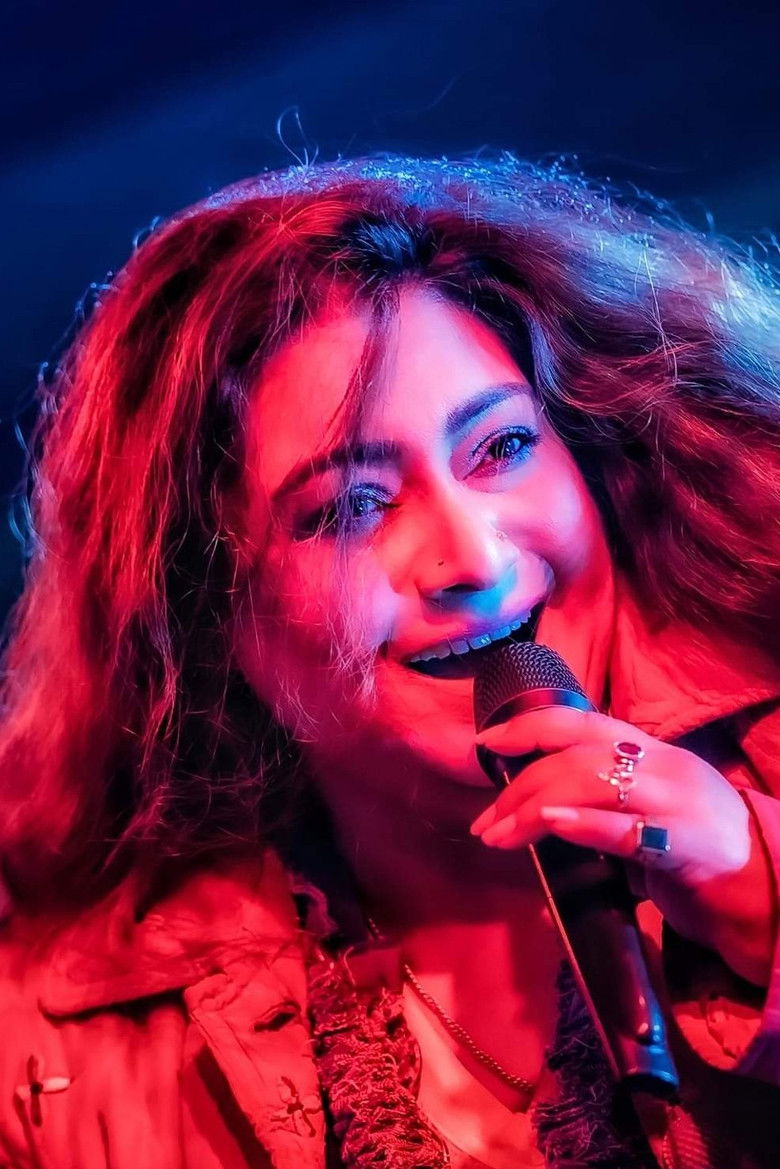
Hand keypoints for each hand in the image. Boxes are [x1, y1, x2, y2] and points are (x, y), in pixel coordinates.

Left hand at [469, 706, 774, 982]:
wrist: (769, 886)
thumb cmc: (701, 849)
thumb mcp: (652, 808)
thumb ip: (606, 799)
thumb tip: (540, 809)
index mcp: (652, 752)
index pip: (581, 723)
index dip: (528, 726)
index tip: (486, 743)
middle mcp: (663, 766)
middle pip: (576, 753)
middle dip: (520, 783)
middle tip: (485, 820)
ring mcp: (675, 801)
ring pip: (590, 782)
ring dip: (532, 809)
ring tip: (499, 836)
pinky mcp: (684, 844)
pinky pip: (624, 828)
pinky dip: (580, 822)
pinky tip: (549, 823)